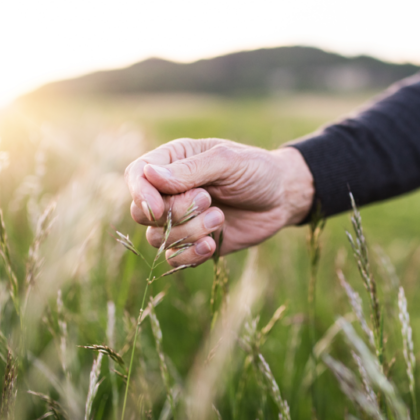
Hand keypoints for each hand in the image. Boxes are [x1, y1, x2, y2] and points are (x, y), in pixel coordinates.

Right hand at [124, 138, 313, 267]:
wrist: (283, 198)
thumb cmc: (257, 170)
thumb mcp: (228, 161)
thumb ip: (190, 169)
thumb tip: (149, 175)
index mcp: (174, 161)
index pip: (137, 175)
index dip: (140, 194)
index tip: (158, 208)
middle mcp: (170, 191)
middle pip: (142, 212)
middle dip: (173, 212)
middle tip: (207, 200)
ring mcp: (180, 219)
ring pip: (158, 238)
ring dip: (188, 232)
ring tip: (220, 218)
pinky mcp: (193, 243)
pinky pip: (174, 258)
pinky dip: (190, 255)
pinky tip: (211, 244)